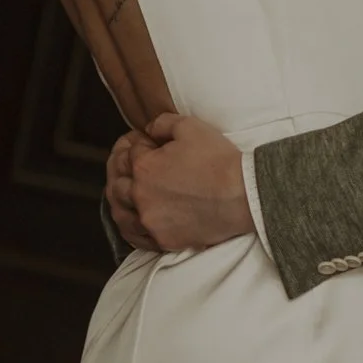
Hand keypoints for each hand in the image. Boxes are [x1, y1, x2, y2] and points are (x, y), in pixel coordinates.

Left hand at [128, 111, 252, 254]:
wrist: (243, 195)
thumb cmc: (219, 160)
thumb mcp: (190, 126)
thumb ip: (162, 123)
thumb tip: (149, 129)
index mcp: (144, 167)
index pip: (130, 153)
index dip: (140, 145)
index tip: (149, 145)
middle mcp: (141, 195)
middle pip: (119, 184)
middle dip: (124, 172)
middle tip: (134, 168)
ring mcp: (151, 220)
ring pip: (121, 214)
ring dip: (121, 203)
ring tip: (126, 197)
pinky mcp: (163, 239)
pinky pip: (137, 237)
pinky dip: (132, 229)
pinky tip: (135, 222)